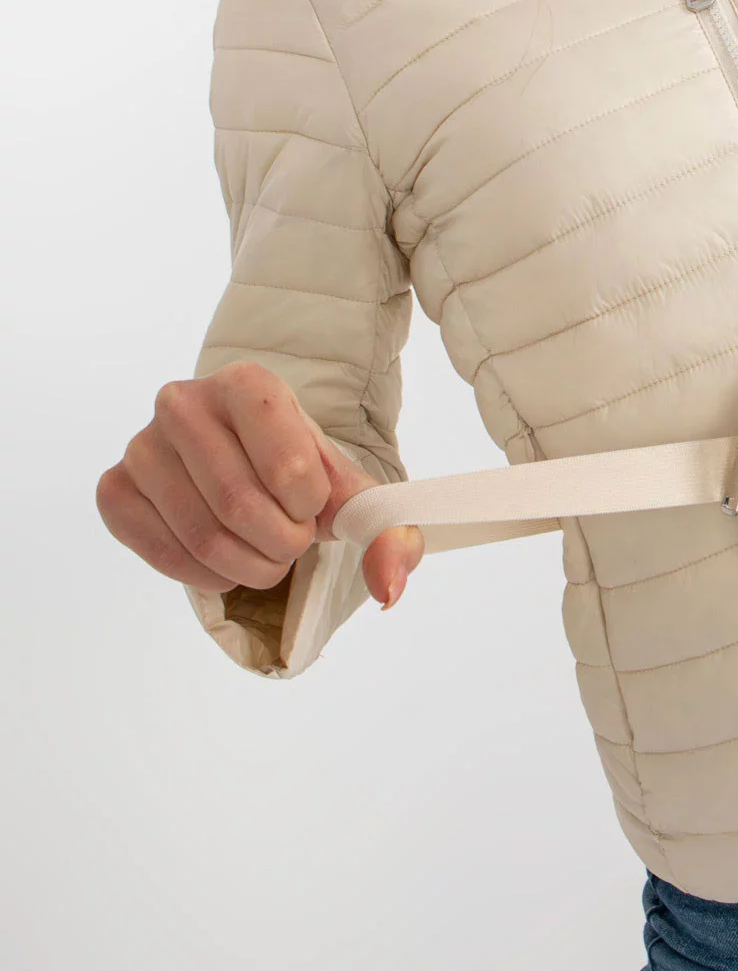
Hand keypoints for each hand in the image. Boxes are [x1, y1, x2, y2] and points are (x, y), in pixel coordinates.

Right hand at [97, 360, 424, 611]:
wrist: (250, 473)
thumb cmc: (301, 477)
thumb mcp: (354, 494)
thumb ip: (388, 531)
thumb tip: (390, 586)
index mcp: (247, 384)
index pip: (289, 465)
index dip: (312, 507)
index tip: (314, 507)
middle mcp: (183, 402)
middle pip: (240, 505)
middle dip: (281, 544)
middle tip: (291, 544)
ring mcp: (142, 445)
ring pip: (202, 535)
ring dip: (248, 566)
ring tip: (264, 555)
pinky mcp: (114, 489)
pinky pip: (162, 553)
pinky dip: (207, 576)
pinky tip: (225, 563)